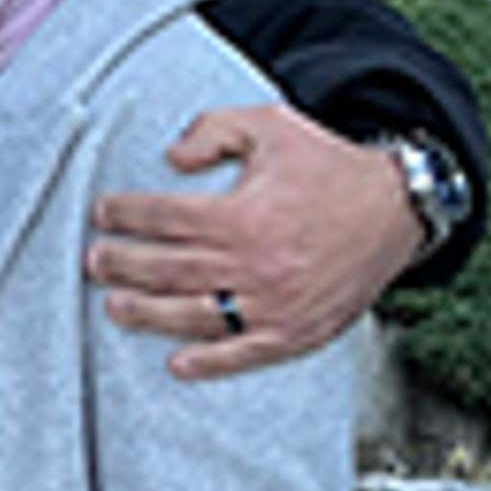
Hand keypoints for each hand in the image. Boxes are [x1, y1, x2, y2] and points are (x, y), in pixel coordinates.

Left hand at [85, 103, 422, 379]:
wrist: (395, 209)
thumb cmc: (326, 166)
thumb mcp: (272, 126)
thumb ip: (216, 130)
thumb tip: (170, 156)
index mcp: (244, 215)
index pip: (166, 218)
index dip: (126, 215)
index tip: (101, 213)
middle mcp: (255, 265)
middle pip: (170, 269)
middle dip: (123, 264)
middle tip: (95, 261)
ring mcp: (274, 304)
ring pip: (195, 315)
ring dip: (148, 313)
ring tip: (115, 306)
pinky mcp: (295, 332)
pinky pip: (243, 354)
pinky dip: (209, 363)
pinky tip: (176, 364)